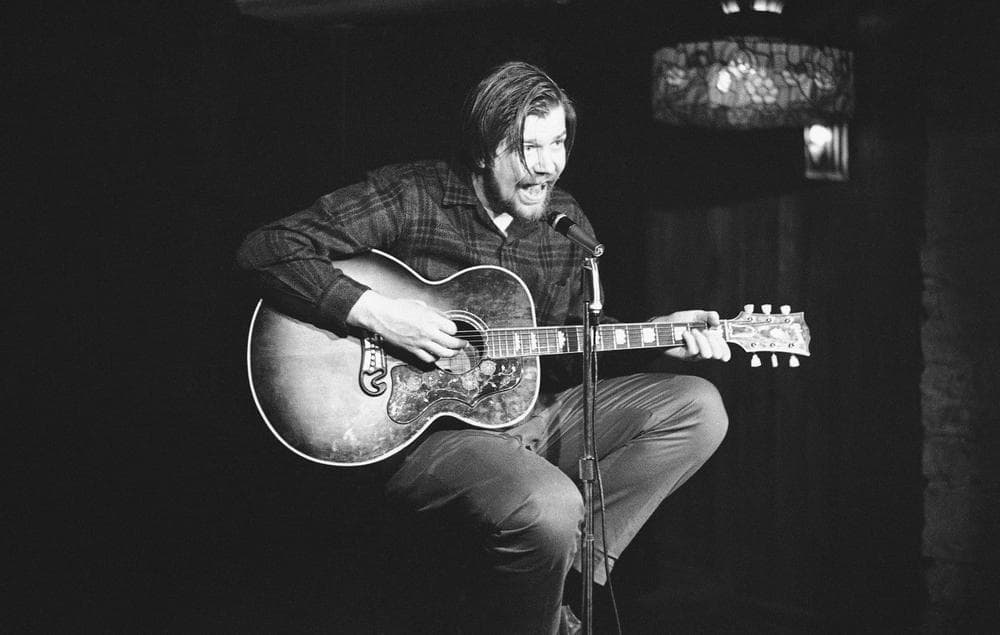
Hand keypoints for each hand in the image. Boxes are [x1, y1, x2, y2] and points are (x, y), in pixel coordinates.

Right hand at [347, 290, 466, 363]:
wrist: (382, 315)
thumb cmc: (398, 308)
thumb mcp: (420, 305)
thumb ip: (433, 313)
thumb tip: (442, 318)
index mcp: (431, 318)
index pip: (452, 329)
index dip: (455, 330)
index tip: (454, 330)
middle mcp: (428, 331)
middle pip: (451, 343)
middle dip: (460, 344)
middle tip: (463, 344)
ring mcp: (421, 342)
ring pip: (443, 353)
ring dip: (451, 353)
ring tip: (454, 352)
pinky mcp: (413, 350)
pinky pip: (428, 358)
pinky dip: (435, 358)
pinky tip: (436, 355)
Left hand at [651, 310, 730, 361]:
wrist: (663, 326)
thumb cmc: (680, 321)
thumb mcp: (696, 315)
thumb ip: (709, 316)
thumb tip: (717, 321)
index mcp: (710, 341)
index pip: (723, 351)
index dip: (726, 348)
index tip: (721, 338)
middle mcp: (704, 350)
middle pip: (717, 354)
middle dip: (714, 341)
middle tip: (705, 331)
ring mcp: (695, 355)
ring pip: (707, 354)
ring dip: (702, 340)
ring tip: (693, 331)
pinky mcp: (685, 356)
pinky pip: (694, 351)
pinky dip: (690, 339)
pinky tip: (684, 334)